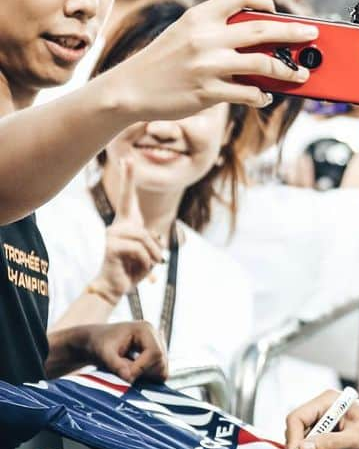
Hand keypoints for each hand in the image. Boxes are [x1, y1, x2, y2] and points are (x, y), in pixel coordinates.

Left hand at [85, 321, 167, 383]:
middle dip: (143, 373)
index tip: (126, 377)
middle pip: (161, 361)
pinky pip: (159, 372)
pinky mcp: (156, 356)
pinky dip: (147, 377)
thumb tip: (128, 378)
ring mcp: (158, 345)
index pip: (154, 352)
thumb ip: (116, 365)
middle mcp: (156, 336)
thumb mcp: (104, 353)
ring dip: (145, 376)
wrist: (97, 341)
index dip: (142, 368)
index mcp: (145, 329)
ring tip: (127, 373)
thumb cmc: (99, 343)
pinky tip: (133, 374)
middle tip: (124, 376)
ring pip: (162, 368)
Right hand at [89, 159, 163, 305]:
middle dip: (153, 251)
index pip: (128, 198)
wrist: (113, 288)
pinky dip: (145, 263)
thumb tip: (158, 239)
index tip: (127, 159)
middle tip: (153, 265)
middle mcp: (117, 226)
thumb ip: (152, 243)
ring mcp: (112, 235)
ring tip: (145, 270)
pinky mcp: (111, 246)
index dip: (128, 178)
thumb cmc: (130, 270)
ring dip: (152, 259)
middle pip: (146, 232)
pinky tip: (136, 271)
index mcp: (126, 224)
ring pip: (146, 241)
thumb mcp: (147, 255)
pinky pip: (140, 250)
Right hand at [101, 0, 319, 119]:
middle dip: (294, 32)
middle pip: (262, 29)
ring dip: (288, 70)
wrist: (129, 89)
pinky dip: (262, 95)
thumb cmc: (163, 60)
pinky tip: (266, 96)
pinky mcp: (208, 92)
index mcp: (199, 17)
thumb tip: (260, 37)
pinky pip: (249, 93)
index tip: (276, 11)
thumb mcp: (183, 33)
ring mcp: (208, 66)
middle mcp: (206, 38)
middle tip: (312, 34)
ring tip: (300, 74)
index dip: (263, 0)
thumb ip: (216, 29)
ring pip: (264, 65)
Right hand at [283, 390, 358, 448]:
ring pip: (301, 446)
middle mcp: (325, 412)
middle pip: (296, 433)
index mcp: (329, 402)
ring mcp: (326, 427)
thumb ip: (329, 443)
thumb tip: (301, 448)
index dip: (292, 440)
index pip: (298, 418)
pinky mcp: (330, 442)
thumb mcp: (357, 439)